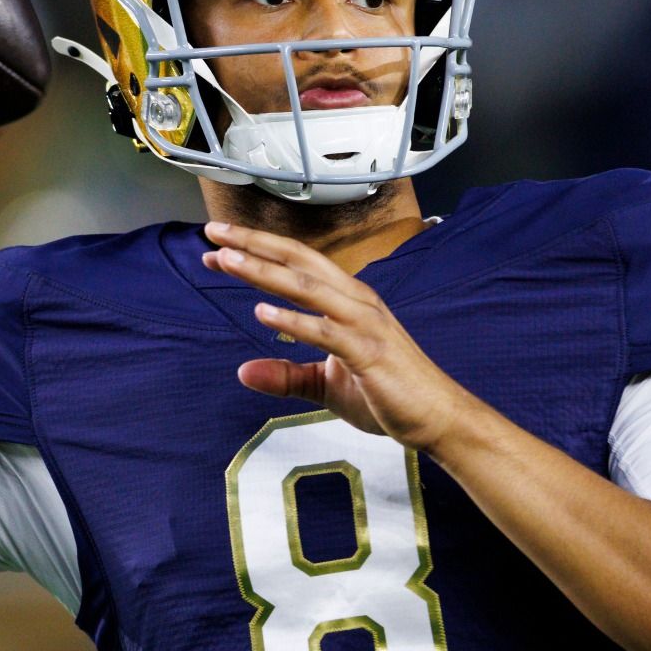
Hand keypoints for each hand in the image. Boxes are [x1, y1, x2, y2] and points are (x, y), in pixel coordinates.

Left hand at [201, 221, 476, 450]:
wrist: (437, 417)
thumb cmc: (387, 394)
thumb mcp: (326, 385)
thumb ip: (287, 375)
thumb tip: (243, 372)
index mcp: (347, 300)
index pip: (297, 266)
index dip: (258, 251)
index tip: (219, 247)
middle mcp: (356, 301)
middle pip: (299, 261)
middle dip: (255, 244)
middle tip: (214, 232)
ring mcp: (364, 323)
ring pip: (308, 287)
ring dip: (264, 271)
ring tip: (227, 260)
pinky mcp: (369, 351)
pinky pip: (325, 330)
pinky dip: (293, 319)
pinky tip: (262, 312)